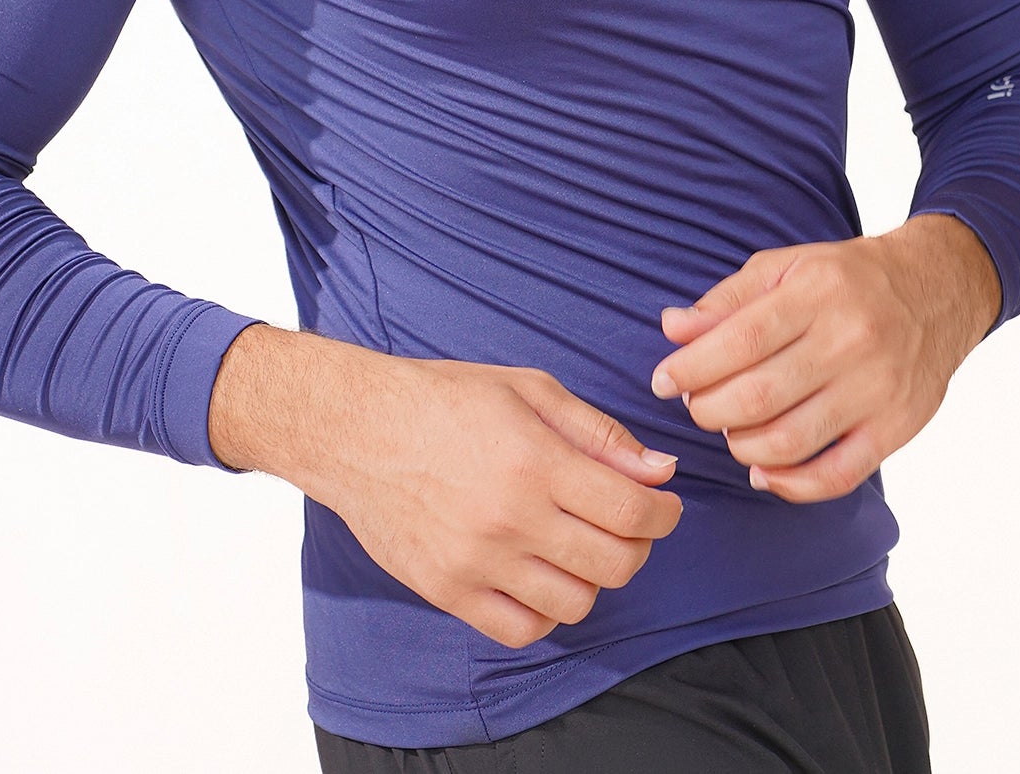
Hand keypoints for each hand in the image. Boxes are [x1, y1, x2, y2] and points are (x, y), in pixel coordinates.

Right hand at [209, 326, 684, 648]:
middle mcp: (511, 517)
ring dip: (591, 578)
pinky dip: (545, 611)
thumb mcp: (528, 389)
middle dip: (637, 545)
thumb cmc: (445, 398)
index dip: (663, 513)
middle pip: (615, 564)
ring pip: (576, 603)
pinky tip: (539, 576)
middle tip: (625, 523)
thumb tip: (658, 470)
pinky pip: (522, 630)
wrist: (357, 428)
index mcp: (535, 460)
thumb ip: (598, 432)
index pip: (631, 510)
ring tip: (575, 545)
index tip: (663, 504)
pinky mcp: (448, 591)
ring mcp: (478, 561)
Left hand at [648, 213, 1002, 503]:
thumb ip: (727, 300)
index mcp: (818, 292)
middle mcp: (850, 340)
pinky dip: (790, 485)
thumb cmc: (847, 279)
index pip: (740, 340)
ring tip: (729, 431)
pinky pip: (835, 476)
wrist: (937, 289)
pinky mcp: (896, 428)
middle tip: (694, 406)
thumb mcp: (787, 267)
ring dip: (741, 447)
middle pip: (758, 396)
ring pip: (789, 441)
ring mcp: (877, 389)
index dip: (692, 367)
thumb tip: (672, 328)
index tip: (663, 381)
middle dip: (709, 410)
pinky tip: (763, 473)